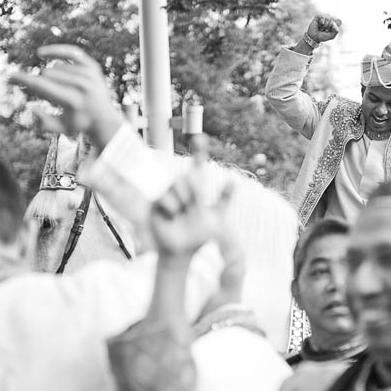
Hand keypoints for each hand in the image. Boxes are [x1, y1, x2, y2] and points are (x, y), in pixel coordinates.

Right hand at [8, 45, 124, 148]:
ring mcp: (88, 74)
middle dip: (42, 84)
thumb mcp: (60, 129)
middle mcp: (81, 85)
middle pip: (46, 74)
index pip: (42, 86)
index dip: (24, 80)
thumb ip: (43, 123)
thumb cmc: (78, 123)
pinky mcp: (92, 66)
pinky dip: (55, 51)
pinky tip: (41, 53)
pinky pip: (69, 51)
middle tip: (51, 95)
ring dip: (53, 77)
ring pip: (55, 67)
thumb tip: (33, 108)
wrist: (104, 117)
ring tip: (64, 90)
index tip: (11, 76)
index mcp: (72, 101)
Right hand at [149, 136, 233, 257]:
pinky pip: (165, 197)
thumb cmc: (200, 236)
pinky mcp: (156, 203)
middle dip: (194, 193)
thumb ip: (224, 199)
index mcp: (195, 190)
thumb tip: (234, 181)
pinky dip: (172, 208)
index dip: (199, 154)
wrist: (182, 251)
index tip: (200, 138)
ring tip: (181, 214)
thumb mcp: (216, 218)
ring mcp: (168, 195)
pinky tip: (172, 217)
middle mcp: (181, 189)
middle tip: (191, 208)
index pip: (197, 169)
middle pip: (189, 177)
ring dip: (183, 201)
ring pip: (177, 184)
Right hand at [306, 15, 340, 42]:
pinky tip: (320, 25)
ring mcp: (324, 18)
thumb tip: (336, 26)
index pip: (339, 21)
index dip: (335, 26)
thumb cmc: (322, 37)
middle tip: (325, 30)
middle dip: (329, 27)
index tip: (332, 30)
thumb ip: (335, 32)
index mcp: (334, 24)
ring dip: (324, 25)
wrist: (313, 37)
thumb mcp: (331, 36)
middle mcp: (329, 20)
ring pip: (328, 18)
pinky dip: (322, 22)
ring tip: (321, 28)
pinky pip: (323, 17)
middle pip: (333, 20)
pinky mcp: (319, 16)